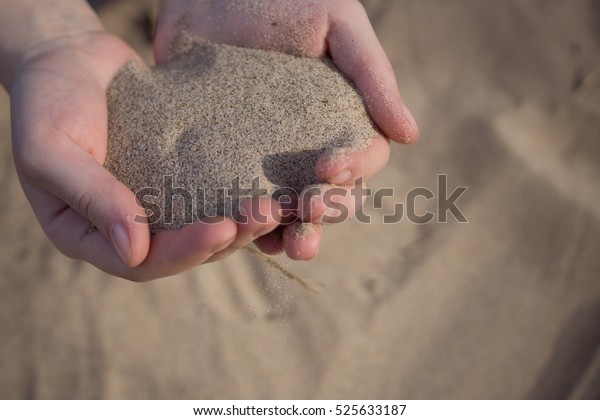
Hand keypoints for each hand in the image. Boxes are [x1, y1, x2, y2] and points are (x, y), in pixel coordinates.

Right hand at [9, 30, 279, 280]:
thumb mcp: (51, 150)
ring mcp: (156, 202)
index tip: (222, 230)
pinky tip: (268, 182)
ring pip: (203, 225)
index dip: (184, 252)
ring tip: (276, 204)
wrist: (69, 58)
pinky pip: (209, 192)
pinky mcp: (178, 176)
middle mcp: (127, 227)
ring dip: (241, 221)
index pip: (142, 262)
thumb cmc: (46, 102)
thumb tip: (134, 253)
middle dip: (226, 238)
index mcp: (90, 235)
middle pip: (182, 251)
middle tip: (264, 216)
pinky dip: (237, 193)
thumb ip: (90, 198)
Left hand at [154, 0, 418, 259]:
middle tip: (309, 212)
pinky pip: (239, 201)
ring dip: (292, 232)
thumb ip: (373, 76)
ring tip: (288, 244)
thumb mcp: (338, 23)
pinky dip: (244, 221)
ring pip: (290, 210)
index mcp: (343, 120)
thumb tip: (410, 135)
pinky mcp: (228, 163)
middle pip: (333, 195)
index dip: (354, 169)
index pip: (363, 158)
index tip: (329, 167)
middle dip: (326, 211)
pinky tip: (240, 232)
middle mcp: (310, 147)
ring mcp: (269, 160)